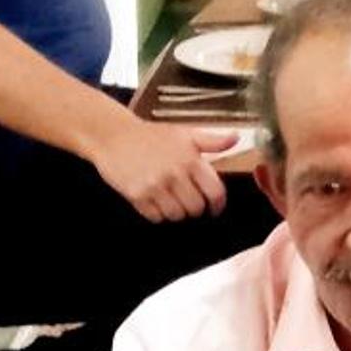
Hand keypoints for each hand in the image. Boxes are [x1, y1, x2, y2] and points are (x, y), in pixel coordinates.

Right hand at [94, 112, 231, 221]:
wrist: (114, 136)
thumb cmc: (150, 135)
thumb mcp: (185, 133)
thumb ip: (212, 141)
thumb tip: (236, 138)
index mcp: (190, 160)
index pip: (215, 192)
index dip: (218, 204)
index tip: (215, 207)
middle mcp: (174, 174)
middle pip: (196, 208)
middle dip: (194, 207)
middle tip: (188, 200)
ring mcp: (155, 186)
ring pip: (176, 215)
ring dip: (176, 211)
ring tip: (170, 198)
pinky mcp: (137, 196)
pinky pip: (155, 217)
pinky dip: (157, 213)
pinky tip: (154, 199)